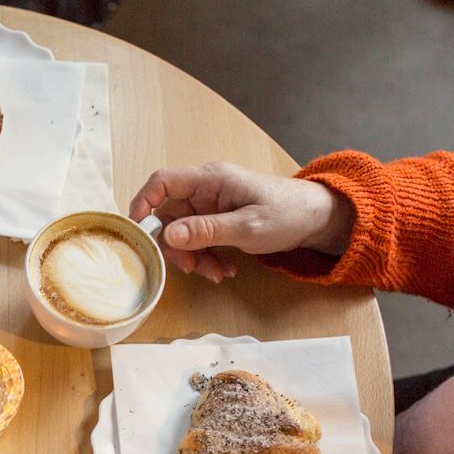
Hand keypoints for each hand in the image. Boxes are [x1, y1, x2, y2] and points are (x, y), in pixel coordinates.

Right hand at [128, 162, 354, 283]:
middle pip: (169, 215)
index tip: (136, 230)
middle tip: (191, 268)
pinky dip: (207, 257)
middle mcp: (205, 189)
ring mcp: (211, 205)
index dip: (142, 203)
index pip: (162, 182)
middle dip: (176, 246)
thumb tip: (167, 235)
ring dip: (194, 256)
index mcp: (210, 179)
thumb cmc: (287, 214)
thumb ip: (206, 231)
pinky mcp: (219, 220)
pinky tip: (226, 269)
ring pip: (183, 232)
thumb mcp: (247, 227)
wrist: (317, 219)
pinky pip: (199, 239)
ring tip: (217, 273)